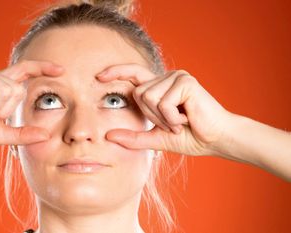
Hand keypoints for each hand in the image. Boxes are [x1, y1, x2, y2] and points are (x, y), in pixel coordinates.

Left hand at [97, 64, 232, 155]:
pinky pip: (163, 103)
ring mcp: (177, 77)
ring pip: (148, 97)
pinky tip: (187, 119)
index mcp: (160, 88)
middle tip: (172, 124)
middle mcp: (167, 78)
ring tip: (181, 122)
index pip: (134, 74)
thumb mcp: (156, 138)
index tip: (98, 77)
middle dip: (151, 116)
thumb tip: (108, 136)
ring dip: (163, 118)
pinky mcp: (185, 82)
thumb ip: (133, 137)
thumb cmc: (190, 137)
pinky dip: (172, 118)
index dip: (116, 72)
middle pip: (138, 93)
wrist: (216, 140)